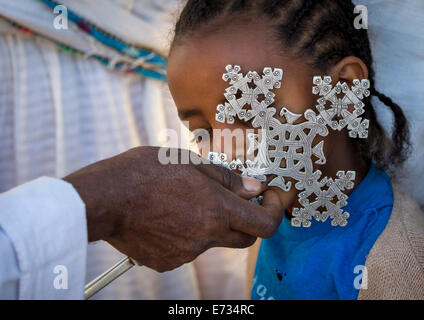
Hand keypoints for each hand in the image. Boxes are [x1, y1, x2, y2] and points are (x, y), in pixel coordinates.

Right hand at [63, 146, 284, 271]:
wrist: (104, 199)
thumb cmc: (144, 171)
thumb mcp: (189, 162)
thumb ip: (226, 179)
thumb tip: (254, 190)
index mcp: (215, 209)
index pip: (264, 224)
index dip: (275, 212)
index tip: (271, 199)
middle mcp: (205, 235)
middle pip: (244, 237)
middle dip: (247, 220)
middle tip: (234, 201)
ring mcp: (186, 252)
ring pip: (213, 240)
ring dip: (210, 224)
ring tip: (182, 202)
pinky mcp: (168, 261)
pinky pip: (188, 249)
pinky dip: (186, 234)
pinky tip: (166, 217)